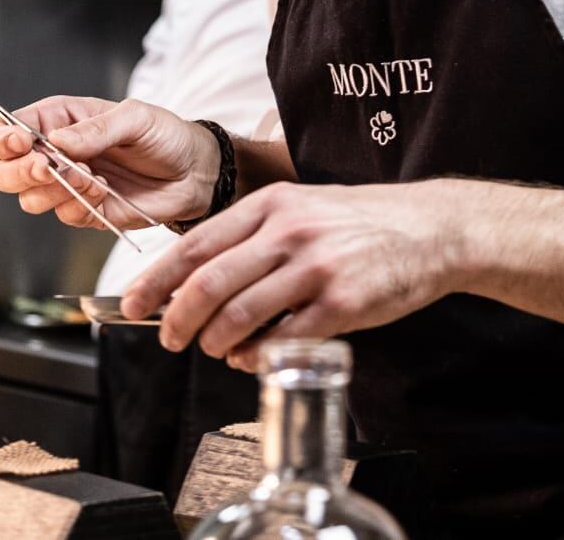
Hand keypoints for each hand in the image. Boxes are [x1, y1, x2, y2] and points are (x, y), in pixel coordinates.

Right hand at [0, 96, 218, 230]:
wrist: (195, 171)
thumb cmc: (165, 135)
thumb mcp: (136, 118)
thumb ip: (96, 128)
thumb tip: (57, 142)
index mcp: (59, 121)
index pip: (7, 131)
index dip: (3, 139)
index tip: (21, 143)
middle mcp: (56, 155)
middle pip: (7, 172)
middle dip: (22, 171)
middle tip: (48, 167)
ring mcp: (68, 186)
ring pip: (30, 199)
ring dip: (55, 189)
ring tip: (90, 176)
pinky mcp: (86, 211)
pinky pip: (65, 215)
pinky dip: (80, 204)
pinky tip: (103, 190)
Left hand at [123, 179, 463, 368]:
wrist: (431, 228)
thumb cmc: (360, 223)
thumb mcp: (301, 208)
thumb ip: (253, 238)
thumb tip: (197, 281)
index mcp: (271, 205)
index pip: (197, 244)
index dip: (157, 278)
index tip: (133, 303)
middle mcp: (289, 232)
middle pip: (209, 283)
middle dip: (177, 319)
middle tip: (169, 339)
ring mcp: (316, 268)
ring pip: (240, 315)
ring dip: (216, 342)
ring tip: (215, 349)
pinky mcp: (342, 303)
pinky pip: (283, 340)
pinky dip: (257, 356)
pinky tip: (253, 358)